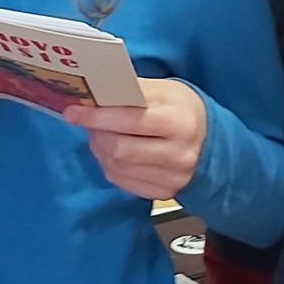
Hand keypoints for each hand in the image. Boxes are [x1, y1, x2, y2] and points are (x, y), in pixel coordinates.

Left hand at [64, 77, 207, 200]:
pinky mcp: (163, 193)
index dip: (97, 116)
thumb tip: (96, 91)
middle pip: (119, 149)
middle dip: (97, 133)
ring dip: (100, 148)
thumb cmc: (183, 109)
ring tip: (102, 134)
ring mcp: (173, 178)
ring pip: (116, 167)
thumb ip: (131, 90)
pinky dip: (109, 164)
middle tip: (90, 121)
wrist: (211, 142)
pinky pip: (121, 181)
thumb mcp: (165, 90)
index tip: (73, 111)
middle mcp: (179, 154)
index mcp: (180, 122)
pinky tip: (112, 151)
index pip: (129, 120)